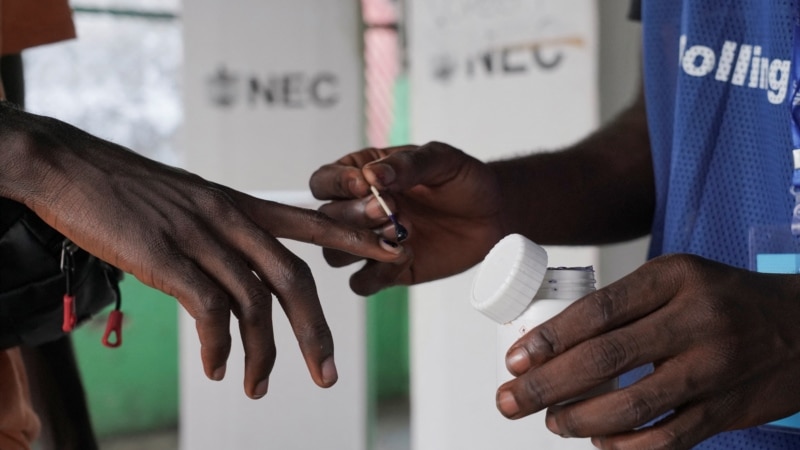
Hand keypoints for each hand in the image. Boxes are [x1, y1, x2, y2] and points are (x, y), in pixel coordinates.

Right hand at [1, 109, 402, 398]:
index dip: (356, 238)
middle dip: (317, 331)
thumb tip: (232, 276)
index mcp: (239, 203)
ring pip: (254, 301)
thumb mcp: (187, 200)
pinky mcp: (165, 256)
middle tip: (328, 374)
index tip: (394, 252)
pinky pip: (209, 309)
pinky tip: (218, 368)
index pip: (311, 221)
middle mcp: (229, 218)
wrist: (67, 166)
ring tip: (257, 387)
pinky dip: (220, 345)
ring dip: (263, 353)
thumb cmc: (125, 187)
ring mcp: (199, 236)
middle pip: (294, 278)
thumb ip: (219, 232)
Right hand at [309, 141, 507, 294]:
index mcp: (361, 175)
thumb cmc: (463, 180)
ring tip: (400, 233)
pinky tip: (409, 256)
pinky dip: (379, 273)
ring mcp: (370, 243)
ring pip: (335, 253)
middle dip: (355, 215)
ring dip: (360, 246)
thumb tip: (371, 174)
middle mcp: (358, 210)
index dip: (336, 184)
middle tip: (390, 210)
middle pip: (327, 220)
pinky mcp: (387, 272)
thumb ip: (407, 164)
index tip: (363, 184)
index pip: (324, 181)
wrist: (493, 214)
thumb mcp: (440, 160)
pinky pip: (362, 283)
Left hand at [496, 254, 799, 448]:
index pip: (599, 310)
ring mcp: (715, 368)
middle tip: (510, 400)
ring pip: (633, 405)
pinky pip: (669, 438)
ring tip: (553, 422)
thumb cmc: (725, 299)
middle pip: (605, 358)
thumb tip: (554, 344)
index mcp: (674, 278)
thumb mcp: (678, 279)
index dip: (550, 339)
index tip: (515, 360)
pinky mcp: (728, 409)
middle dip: (546, 386)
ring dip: (579, 420)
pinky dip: (627, 447)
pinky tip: (601, 444)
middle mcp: (695, 320)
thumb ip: (625, 305)